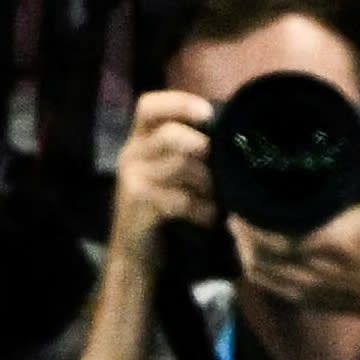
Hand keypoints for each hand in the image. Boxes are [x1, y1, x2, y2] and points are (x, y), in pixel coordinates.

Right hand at [111, 90, 218, 256]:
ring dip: (208, 183)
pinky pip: (180, 200)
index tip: (207, 113)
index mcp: (138, 140)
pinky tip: (210, 218)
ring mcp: (132, 179)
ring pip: (180, 166)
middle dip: (203, 147)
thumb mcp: (167, 173)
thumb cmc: (161, 209)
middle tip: (219, 166)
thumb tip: (228, 132)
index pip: (149, 106)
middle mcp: (131, 154)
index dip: (179, 103)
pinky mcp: (139, 206)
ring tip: (219, 198)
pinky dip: (202, 209)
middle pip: (171, 135)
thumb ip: (186, 150)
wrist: (135, 256)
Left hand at [233, 129, 359, 317]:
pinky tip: (248, 249)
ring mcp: (303, 287)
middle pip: (256, 250)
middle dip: (241, 228)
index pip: (272, 233)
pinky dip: (251, 266)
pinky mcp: (301, 299)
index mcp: (326, 241)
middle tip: (234, 203)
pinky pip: (265, 283)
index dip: (250, 216)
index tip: (241, 193)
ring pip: (256, 268)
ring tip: (237, 222)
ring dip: (242, 247)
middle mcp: (310, 268)